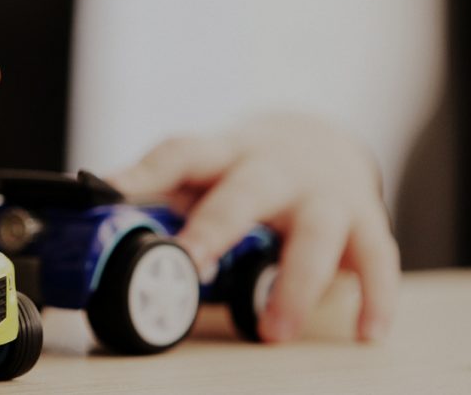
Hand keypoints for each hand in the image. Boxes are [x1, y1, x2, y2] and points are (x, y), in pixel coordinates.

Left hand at [109, 113, 398, 342]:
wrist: (320, 140)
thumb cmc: (247, 168)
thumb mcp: (206, 171)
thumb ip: (163, 196)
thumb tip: (93, 226)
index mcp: (224, 153)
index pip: (181, 152)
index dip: (144, 171)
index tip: (108, 190)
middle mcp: (275, 168)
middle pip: (247, 190)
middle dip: (219, 226)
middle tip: (192, 265)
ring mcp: (324, 193)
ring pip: (317, 231)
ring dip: (295, 283)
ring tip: (274, 331)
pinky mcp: (364, 220)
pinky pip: (377, 258)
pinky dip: (374, 296)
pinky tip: (366, 332)